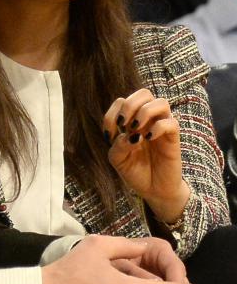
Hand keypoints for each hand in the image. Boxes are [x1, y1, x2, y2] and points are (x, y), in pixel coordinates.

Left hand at [103, 89, 189, 223]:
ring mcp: (162, 127)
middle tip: (123, 124)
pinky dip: (158, 127)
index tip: (108, 136)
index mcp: (131, 120)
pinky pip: (171, 123)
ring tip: (136, 130)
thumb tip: (127, 135)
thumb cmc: (135, 171)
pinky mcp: (174, 138)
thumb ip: (117, 146)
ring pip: (161, 102)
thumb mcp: (118, 160)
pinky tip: (148, 138)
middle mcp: (148, 119)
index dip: (111, 115)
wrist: (154, 190)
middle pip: (143, 93)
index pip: (122, 101)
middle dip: (130, 105)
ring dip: (144, 112)